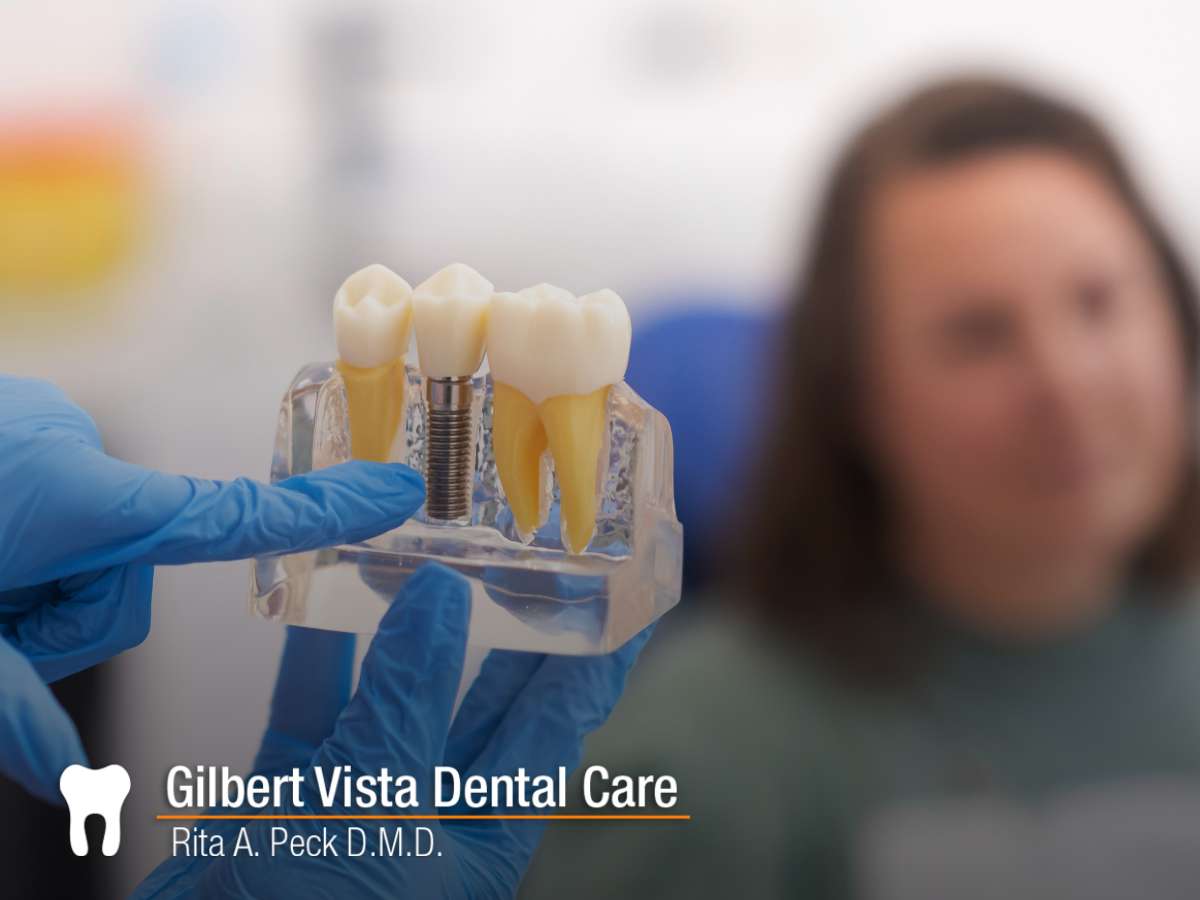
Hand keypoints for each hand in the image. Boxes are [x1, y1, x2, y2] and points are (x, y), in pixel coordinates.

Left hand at [0, 374, 425, 799]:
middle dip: (69, 607)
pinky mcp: (23, 421)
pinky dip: (25, 534)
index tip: (394, 494)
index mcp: (74, 497)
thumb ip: (10, 711)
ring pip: (88, 538)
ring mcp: (41, 425)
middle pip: (131, 564)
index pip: (227, 515)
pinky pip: (57, 496)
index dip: (323, 513)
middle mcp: (71, 448)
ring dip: (36, 577)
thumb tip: (70, 789)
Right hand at [135, 564, 654, 898]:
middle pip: (486, 697)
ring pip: (394, 691)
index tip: (628, 593)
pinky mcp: (287, 795)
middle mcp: (435, 810)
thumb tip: (442, 595)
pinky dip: (311, 652)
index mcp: (488, 832)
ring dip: (400, 624)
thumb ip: (408, 701)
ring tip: (421, 548)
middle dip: (508, 622)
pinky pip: (309, 706)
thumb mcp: (376, 811)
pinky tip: (316, 591)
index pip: (560, 723)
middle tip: (527, 547)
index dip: (597, 657)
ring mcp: (361, 799)